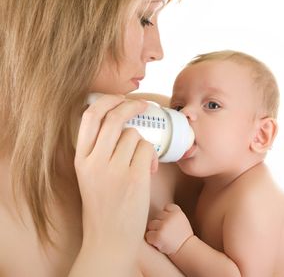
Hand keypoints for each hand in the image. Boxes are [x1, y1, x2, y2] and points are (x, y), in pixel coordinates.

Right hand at [74, 94, 158, 253]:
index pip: (89, 117)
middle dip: (131, 105)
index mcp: (81, 159)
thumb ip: (99, 150)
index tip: (120, 99)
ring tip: (142, 162)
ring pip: (134, 134)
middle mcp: (94, 161)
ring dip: (142, 143)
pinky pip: (147, 149)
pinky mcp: (134, 177)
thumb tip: (121, 122)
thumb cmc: (104, 204)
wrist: (109, 237)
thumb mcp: (90, 174)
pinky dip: (151, 156)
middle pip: (113, 117)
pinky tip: (148, 171)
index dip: (107, 101)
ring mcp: (114, 169)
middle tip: (143, 104)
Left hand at [145, 203, 193, 255]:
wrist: (186, 249)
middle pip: (157, 216)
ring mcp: (164, 226)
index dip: (166, 216)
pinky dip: (152, 240)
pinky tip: (159, 243)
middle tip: (167, 233)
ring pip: (151, 225)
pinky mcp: (158, 236)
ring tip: (163, 237)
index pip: (166, 207)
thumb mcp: (182, 220)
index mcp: (177, 212)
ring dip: (154, 231)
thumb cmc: (183, 236)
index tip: (171, 224)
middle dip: (159, 224)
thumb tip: (158, 210)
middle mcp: (170, 217)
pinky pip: (148, 235)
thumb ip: (172, 214)